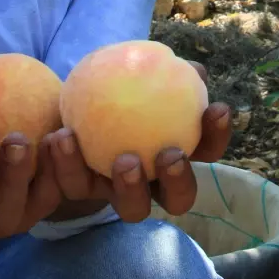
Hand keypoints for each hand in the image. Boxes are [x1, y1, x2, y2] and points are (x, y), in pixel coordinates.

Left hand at [48, 61, 232, 222]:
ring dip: (130, 187)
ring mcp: (116, 192)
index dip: (216, 134)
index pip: (207, 150)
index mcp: (174, 154)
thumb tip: (193, 70)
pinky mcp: (78, 191)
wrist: (67, 102)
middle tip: (170, 155)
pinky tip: (61, 135)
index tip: (215, 108)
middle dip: (179, 182)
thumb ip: (166, 71)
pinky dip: (65, 162)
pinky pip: (72, 184)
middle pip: (178, 199)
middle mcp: (152, 182)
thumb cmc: (117, 84)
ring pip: (132, 208)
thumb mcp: (140, 73)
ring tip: (124, 159)